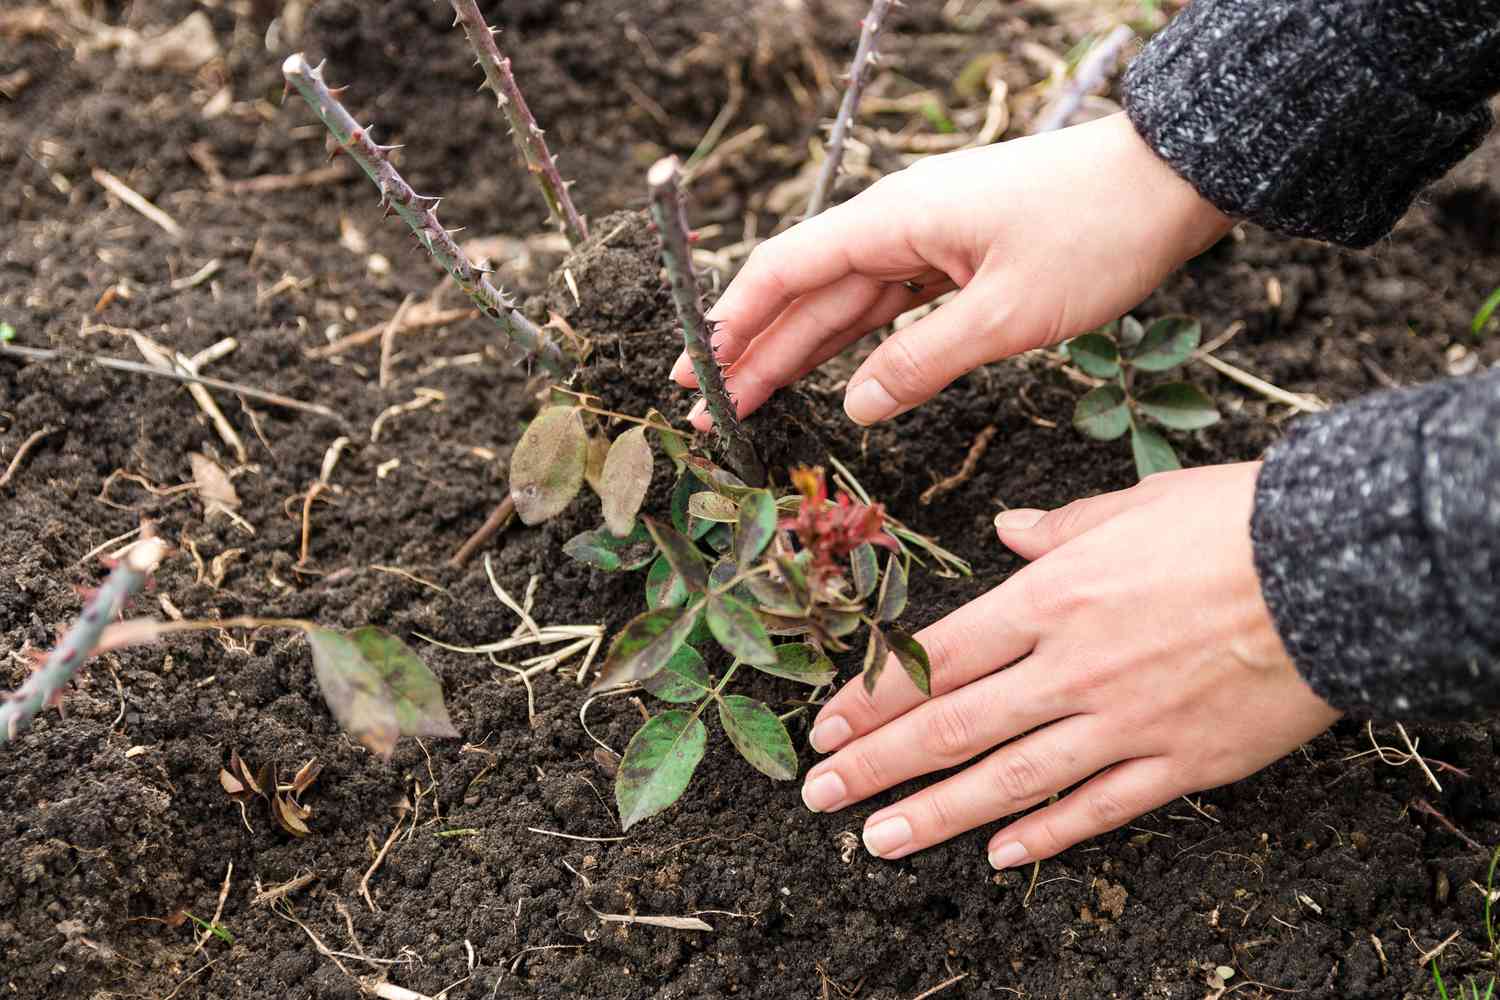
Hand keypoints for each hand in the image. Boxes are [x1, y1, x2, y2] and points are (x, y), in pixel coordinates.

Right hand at [671, 112, 1232, 430]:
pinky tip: (834, 378)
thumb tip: (854, 406)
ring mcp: (928, 240)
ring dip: (798, 353)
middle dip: (755, 352)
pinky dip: (858, 344)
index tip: (693, 369)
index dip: (733, 320)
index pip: (787, 270)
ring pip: (846, 304)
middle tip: (710, 411)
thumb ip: (921, 363)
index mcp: (895, 220)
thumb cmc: (1097, 235)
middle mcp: (899, 224)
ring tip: (750, 403)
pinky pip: (890, 307)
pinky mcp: (959, 258)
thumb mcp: (1007, 314)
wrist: (1173, 183)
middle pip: (807, 293)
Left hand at [798, 463, 1341, 867]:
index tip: (825, 728)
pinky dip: (1046, 836)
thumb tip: (1004, 528)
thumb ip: (1057, 528)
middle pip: (953, 725)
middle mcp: (1072, 668)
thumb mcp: (1132, 505)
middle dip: (877, 765)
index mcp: (1051, 598)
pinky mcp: (1180, 763)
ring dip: (934, 813)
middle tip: (818, 798)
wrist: (1336, 566)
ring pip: (1010, 780)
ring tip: (875, 840)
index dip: (873, 698)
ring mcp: (1124, 723)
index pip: (937, 658)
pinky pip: (1099, 808)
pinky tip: (999, 857)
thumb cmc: (1232, 522)